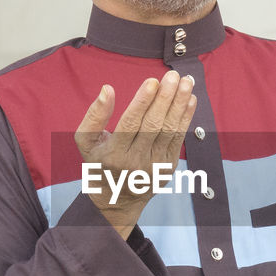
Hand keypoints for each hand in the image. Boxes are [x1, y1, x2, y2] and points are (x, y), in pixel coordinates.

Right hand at [75, 70, 196, 235]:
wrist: (116, 199)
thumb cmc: (99, 162)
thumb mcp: (86, 142)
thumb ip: (94, 115)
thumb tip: (107, 89)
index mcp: (113, 155)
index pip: (130, 124)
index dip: (142, 102)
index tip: (152, 81)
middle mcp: (135, 162)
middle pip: (153, 125)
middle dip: (165, 98)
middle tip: (173, 76)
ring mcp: (154, 166)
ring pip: (169, 130)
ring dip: (180, 104)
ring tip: (186, 82)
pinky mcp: (168, 167)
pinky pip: (178, 139)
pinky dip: (185, 118)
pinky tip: (190, 100)